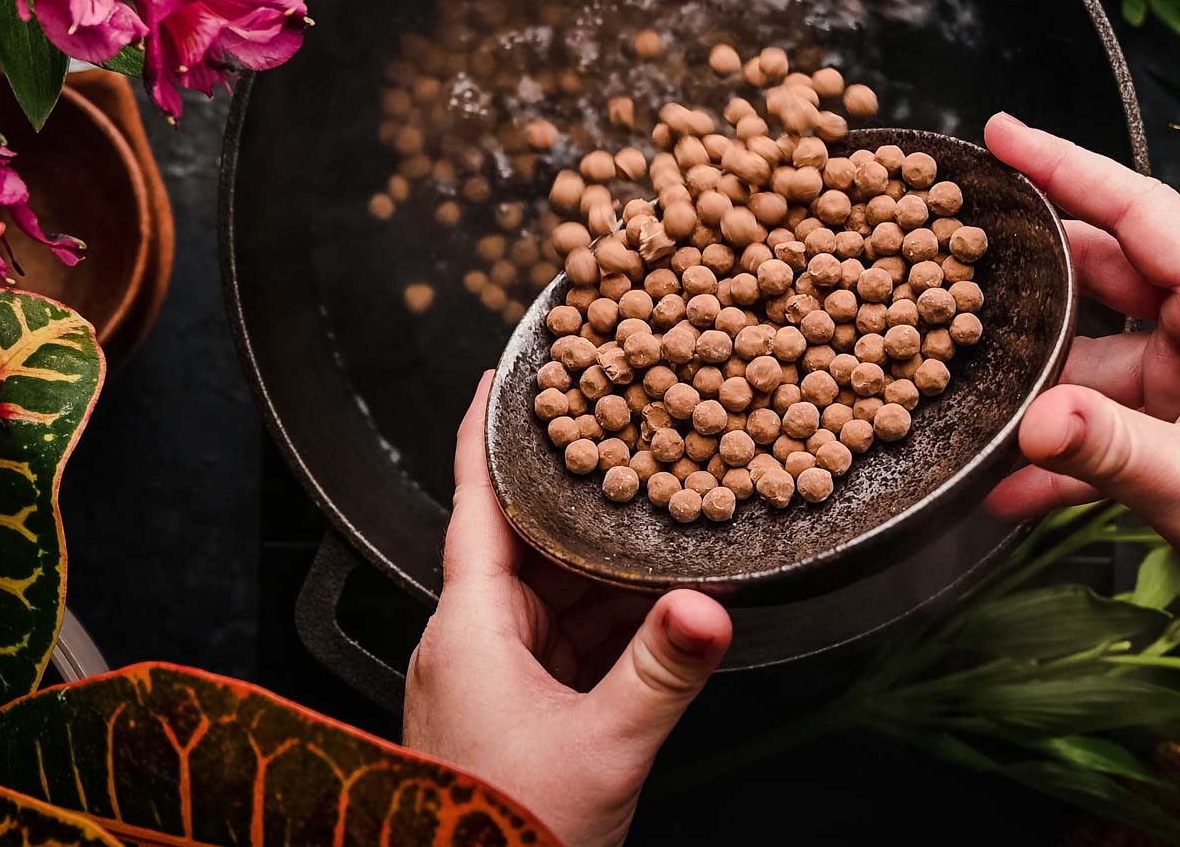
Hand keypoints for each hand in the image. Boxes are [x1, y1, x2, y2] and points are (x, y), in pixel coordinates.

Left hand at [404, 374, 732, 846]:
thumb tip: (710, 607)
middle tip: (637, 443)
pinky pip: (570, 642)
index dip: (486, 437)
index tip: (500, 379)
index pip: (474, 504)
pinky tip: (664, 607)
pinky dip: (614, 621)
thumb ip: (660, 673)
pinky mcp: (521, 711)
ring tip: (669, 517)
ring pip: (558, 593)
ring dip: (609, 565)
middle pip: (530, 541)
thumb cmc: (506, 828)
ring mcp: (496, 677)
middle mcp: (475, 640)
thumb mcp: (601, 749)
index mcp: (469, 626)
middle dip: (584, 497)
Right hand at [982, 114, 1179, 606]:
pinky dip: (1074, 444)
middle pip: (1113, 271)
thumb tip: (1027, 424)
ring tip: (975, 399)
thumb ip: (1103, 450)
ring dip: (1047, 388)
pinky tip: (1015, 485)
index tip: (1004, 133)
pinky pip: (1118, 412)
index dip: (1069, 167)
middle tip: (957, 249)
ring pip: (1103, 350)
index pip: (1145, 213)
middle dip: (1036, 273)